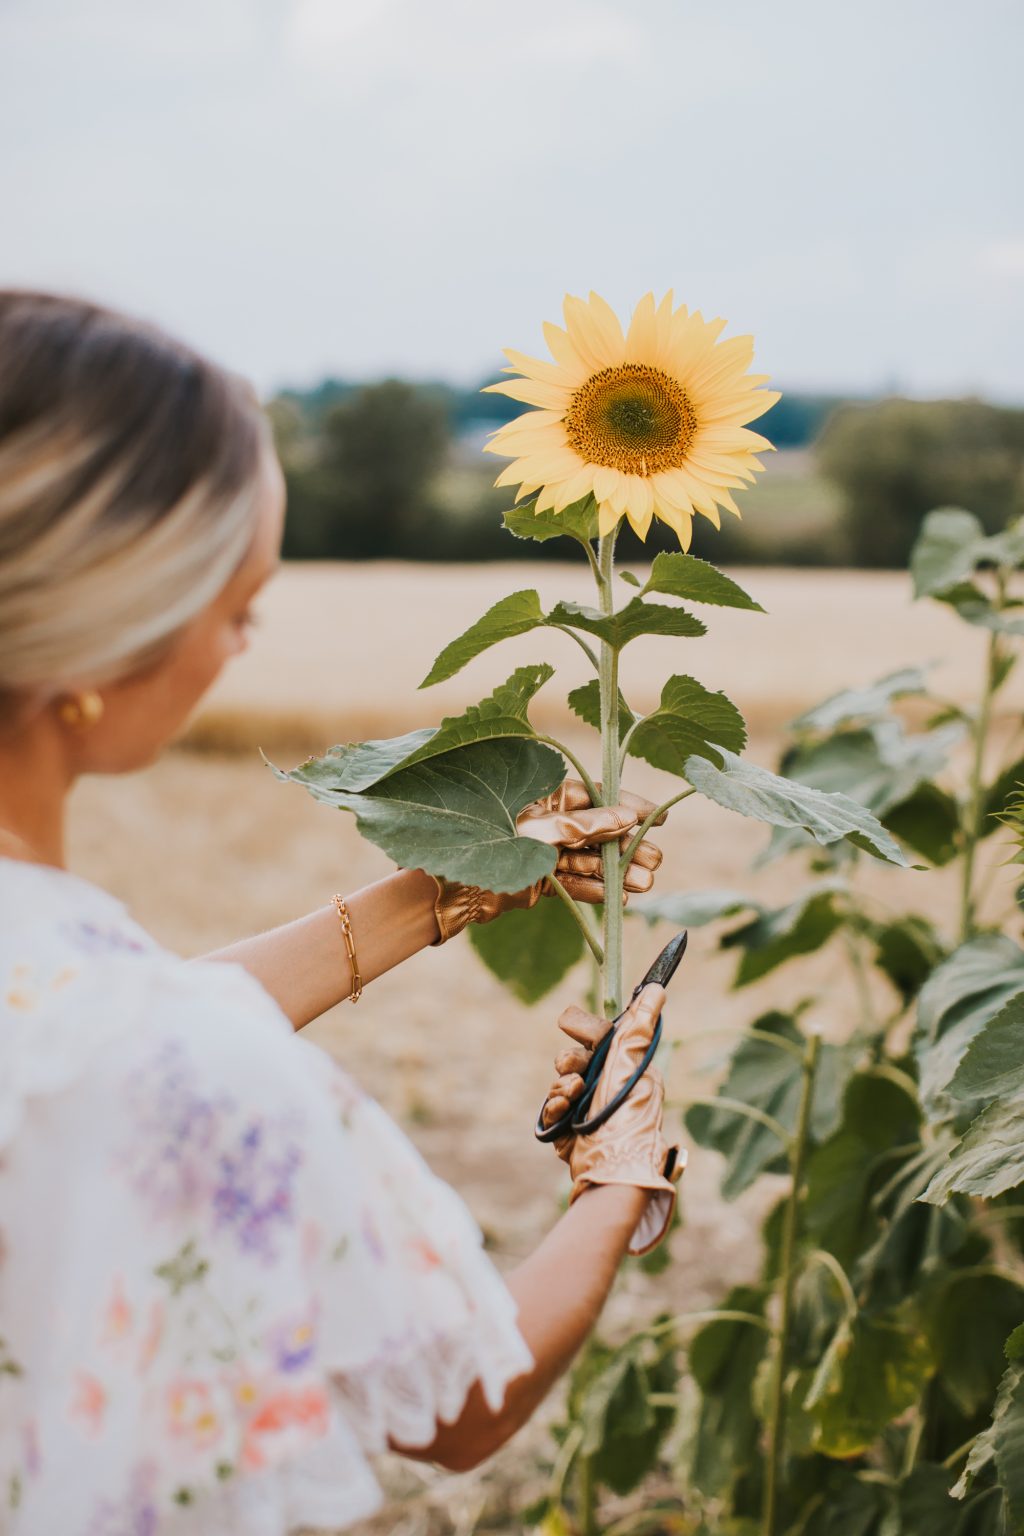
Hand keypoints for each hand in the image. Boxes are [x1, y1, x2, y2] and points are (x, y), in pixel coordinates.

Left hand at [431, 779, 665, 942]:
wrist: (449, 888)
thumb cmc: (488, 846)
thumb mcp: (538, 833)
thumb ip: (583, 827)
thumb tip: (626, 816)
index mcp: (543, 796)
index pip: (595, 797)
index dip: (628, 806)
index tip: (659, 817)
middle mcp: (546, 821)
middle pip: (598, 831)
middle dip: (628, 846)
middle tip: (656, 860)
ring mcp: (543, 851)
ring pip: (588, 859)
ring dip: (617, 871)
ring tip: (645, 883)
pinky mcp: (539, 880)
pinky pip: (573, 882)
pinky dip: (595, 890)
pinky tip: (619, 899)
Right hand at [541, 984, 683, 1254]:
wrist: (612, 1168)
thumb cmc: (627, 1116)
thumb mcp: (631, 1065)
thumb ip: (638, 1027)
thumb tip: (656, 988)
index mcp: (627, 1068)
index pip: (599, 1036)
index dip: (583, 1028)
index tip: (568, 1024)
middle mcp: (609, 1087)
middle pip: (575, 1058)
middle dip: (569, 1061)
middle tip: (574, 1072)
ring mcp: (589, 1109)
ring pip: (561, 1083)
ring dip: (562, 1087)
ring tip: (571, 1097)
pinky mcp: (571, 1129)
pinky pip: (553, 1109)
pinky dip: (555, 1110)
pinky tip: (562, 1114)